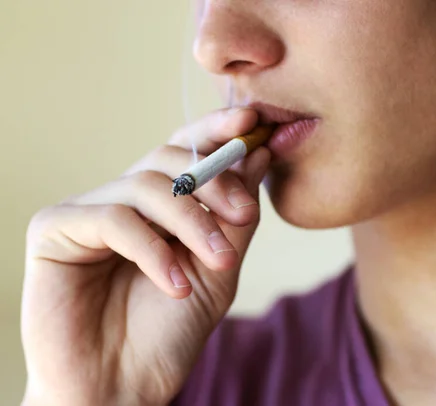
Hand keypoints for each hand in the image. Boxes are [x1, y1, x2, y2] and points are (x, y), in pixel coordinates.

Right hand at [21, 108, 269, 405]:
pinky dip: (153, 250)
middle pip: (168, 159)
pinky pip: (113, 219)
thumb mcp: (219, 268)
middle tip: (244, 214)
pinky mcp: (54, 229)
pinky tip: (175, 286)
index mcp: (157, 206)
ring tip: (217, 261)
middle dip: (214, 181)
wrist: (122, 388)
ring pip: (145, 186)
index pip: (185, 150)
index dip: (216, 130)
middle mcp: (121, 201)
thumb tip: (258, 154)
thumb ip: (235, 216)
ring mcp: (87, 211)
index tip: (253, 122)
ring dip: (191, 222)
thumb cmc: (168, 332)